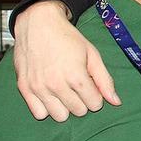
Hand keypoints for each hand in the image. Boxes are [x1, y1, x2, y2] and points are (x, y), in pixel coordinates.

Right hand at [14, 0, 119, 121]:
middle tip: (77, 86)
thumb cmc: (67, 38)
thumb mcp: (92, 55)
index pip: (94, 104)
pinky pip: (39, 114)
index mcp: (76, 76)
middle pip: (79, 111)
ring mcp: (39, 87)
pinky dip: (46, 108)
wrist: (38, 24)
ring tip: (64, 91)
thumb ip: (105, 80)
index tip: (91, 86)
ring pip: (60, 116)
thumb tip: (116, 102)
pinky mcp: (24, 88)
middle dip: (82, 101)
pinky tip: (50, 95)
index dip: (96, 96)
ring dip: (65, 107)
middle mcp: (56, 84)